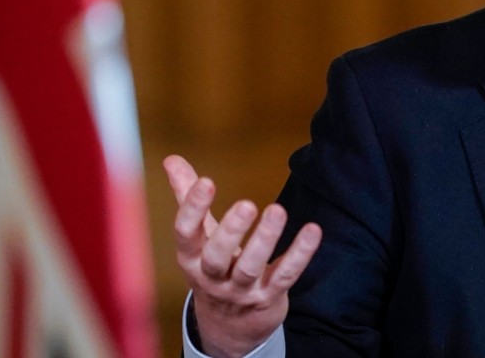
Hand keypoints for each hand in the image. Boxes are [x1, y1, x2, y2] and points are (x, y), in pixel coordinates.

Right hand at [164, 155, 322, 357]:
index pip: (185, 234)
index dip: (193, 208)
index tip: (207, 181)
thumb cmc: (212, 266)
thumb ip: (186, 197)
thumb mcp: (197, 237)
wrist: (229, 326)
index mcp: (191, 258)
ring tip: (277, 211)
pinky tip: (313, 230)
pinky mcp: (268, 297)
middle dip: (231, 232)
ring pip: (251, 268)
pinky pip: (285, 275)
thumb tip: (172, 159)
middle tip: (247, 204)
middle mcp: (213, 277)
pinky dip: (300, 255)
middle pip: (216, 257)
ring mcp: (241, 291)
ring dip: (265, 240)